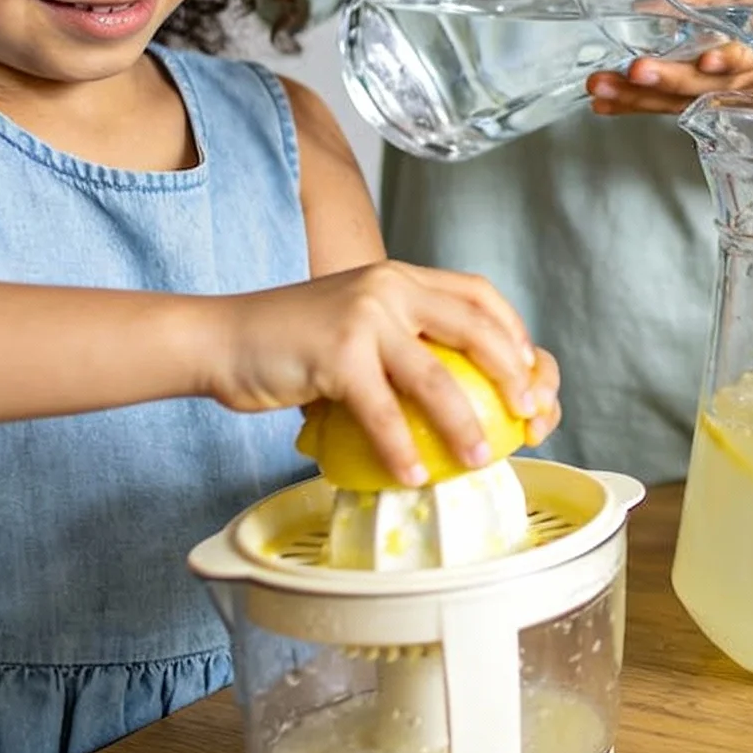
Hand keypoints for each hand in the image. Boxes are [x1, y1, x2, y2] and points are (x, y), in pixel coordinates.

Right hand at [209, 261, 560, 485]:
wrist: (221, 338)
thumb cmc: (288, 341)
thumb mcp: (355, 319)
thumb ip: (400, 337)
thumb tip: (456, 390)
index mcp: (400, 276)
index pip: (478, 294)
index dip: (514, 333)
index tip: (531, 372)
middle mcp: (389, 288)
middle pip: (475, 329)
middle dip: (513, 375)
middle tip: (528, 414)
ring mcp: (364, 319)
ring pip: (437, 378)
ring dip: (465, 424)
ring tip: (481, 458)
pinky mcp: (336, 356)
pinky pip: (383, 413)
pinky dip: (401, 449)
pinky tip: (413, 476)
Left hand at [587, 0, 752, 117]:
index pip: (744, 56)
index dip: (728, 61)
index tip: (708, 60)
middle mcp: (735, 77)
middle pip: (703, 85)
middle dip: (669, 79)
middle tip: (636, 70)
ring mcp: (712, 94)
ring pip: (678, 100)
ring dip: (638, 96)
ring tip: (601, 87)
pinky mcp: (694, 102)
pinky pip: (663, 106)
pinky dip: (632, 105)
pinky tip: (603, 104)